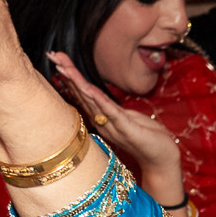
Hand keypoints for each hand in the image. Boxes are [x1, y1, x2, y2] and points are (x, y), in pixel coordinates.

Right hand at [49, 52, 183, 198]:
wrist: (162, 161)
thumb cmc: (148, 138)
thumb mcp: (127, 119)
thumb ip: (112, 110)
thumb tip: (101, 99)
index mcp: (102, 118)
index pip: (83, 93)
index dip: (70, 76)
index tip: (57, 58)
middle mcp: (102, 123)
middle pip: (81, 94)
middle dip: (68, 73)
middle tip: (53, 55)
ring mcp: (113, 127)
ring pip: (91, 101)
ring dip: (77, 83)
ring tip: (64, 68)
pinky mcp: (127, 130)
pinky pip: (111, 113)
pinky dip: (99, 100)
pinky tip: (89, 89)